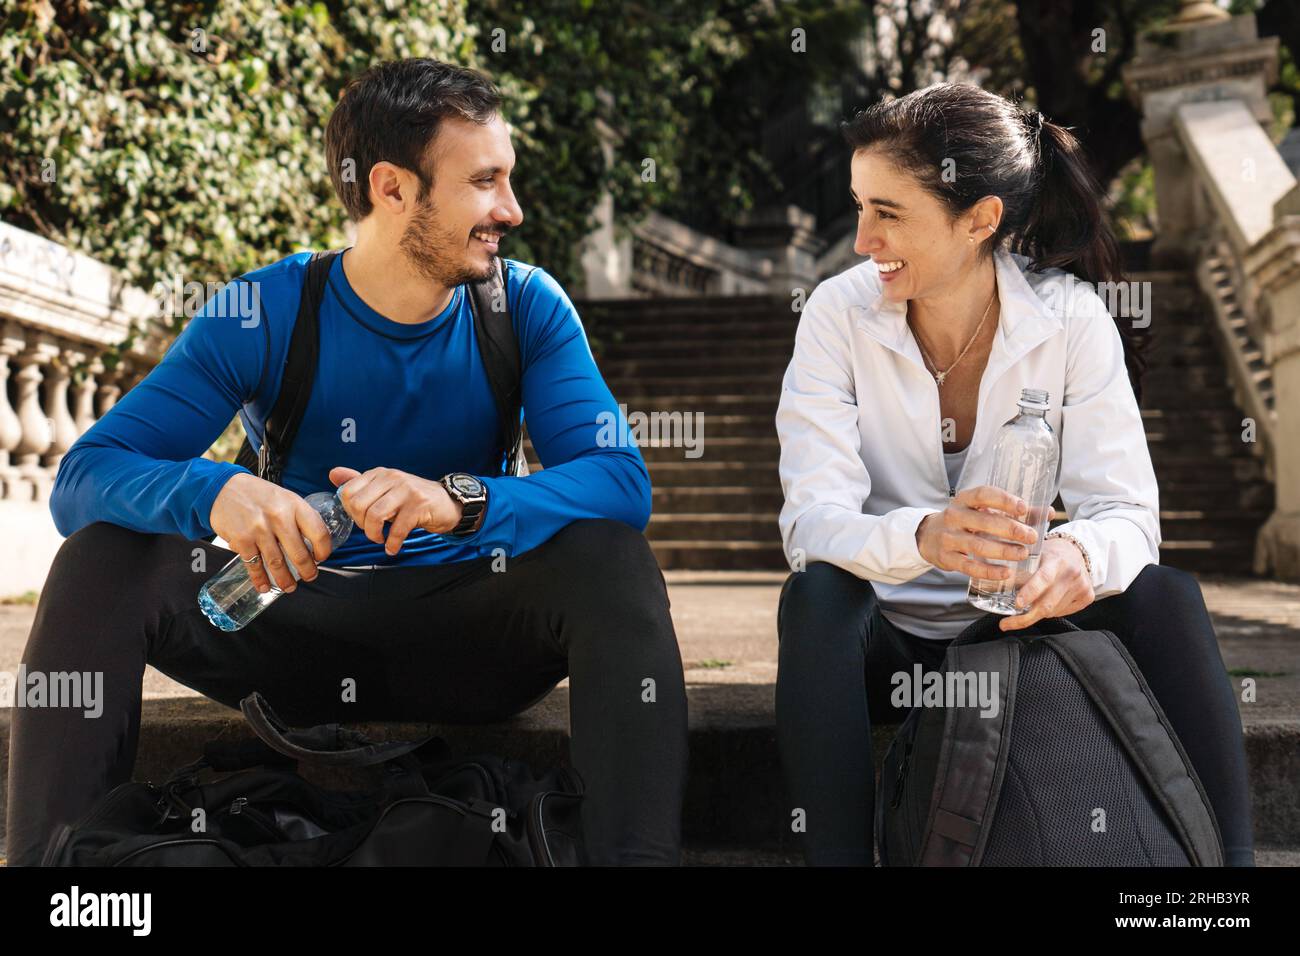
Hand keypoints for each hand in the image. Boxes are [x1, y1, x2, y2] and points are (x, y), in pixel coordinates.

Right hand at [209, 472, 332, 592]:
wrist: (223, 488)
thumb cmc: (258, 494)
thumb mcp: (285, 497)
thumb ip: (299, 517)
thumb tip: (314, 542)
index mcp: (295, 505)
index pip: (319, 533)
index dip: (324, 550)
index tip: (321, 558)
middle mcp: (279, 517)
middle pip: (300, 554)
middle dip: (307, 571)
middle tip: (309, 576)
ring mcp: (259, 529)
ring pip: (278, 563)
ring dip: (285, 580)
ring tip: (289, 587)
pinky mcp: (242, 540)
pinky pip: (254, 565)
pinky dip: (260, 579)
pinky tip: (264, 586)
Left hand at [328, 466, 461, 555]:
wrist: (447, 502)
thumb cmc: (412, 499)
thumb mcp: (385, 488)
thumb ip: (359, 482)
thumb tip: (333, 474)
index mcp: (379, 473)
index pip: (347, 492)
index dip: (350, 512)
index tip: (362, 520)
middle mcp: (391, 477)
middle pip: (358, 505)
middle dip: (361, 525)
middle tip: (373, 531)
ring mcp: (406, 490)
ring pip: (375, 515)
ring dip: (375, 534)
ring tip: (381, 539)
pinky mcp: (419, 505)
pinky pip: (397, 528)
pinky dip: (392, 543)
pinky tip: (393, 547)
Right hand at [916, 484, 1038, 581]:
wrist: (927, 536)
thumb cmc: (964, 521)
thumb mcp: (982, 511)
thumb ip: (1014, 512)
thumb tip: (1048, 512)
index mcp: (964, 500)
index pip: (983, 494)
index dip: (1004, 500)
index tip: (1023, 508)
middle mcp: (954, 516)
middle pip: (984, 521)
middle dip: (1011, 529)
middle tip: (1031, 537)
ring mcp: (948, 537)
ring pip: (978, 545)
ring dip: (1003, 550)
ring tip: (1023, 553)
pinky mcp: (946, 558)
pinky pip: (969, 566)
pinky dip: (989, 571)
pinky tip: (1006, 572)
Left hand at [998, 536, 1094, 630]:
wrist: (1076, 551)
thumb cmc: (1051, 554)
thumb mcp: (1035, 554)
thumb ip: (1020, 569)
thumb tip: (996, 585)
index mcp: (1056, 560)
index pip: (1043, 578)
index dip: (1030, 593)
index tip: (1017, 604)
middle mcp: (1071, 574)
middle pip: (1048, 603)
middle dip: (1025, 618)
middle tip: (1007, 623)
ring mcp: (1082, 586)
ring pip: (1054, 611)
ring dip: (1037, 613)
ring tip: (1030, 606)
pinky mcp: (1087, 596)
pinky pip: (1063, 612)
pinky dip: (1051, 612)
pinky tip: (1047, 602)